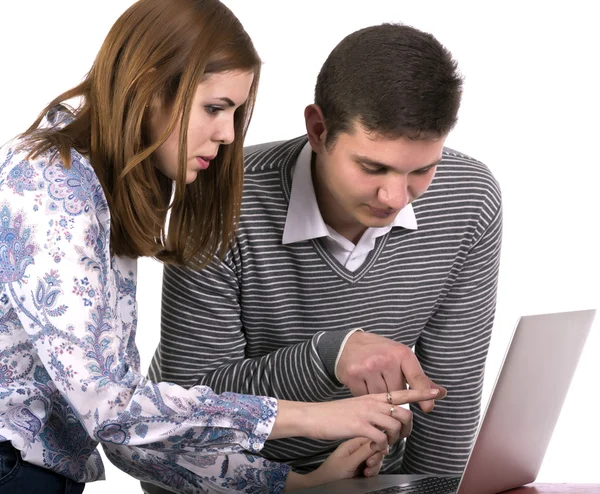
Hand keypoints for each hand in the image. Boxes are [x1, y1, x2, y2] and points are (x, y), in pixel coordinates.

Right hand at [271, 388, 440, 451]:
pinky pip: (381, 438)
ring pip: (395, 426)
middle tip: (399, 437)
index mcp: (373, 397)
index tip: (437, 390)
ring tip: (383, 444)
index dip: (421, 392)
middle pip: (404, 413)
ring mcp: (366, 413)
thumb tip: (387, 424)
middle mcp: (372, 402)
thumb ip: (373, 412)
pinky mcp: (359, 425)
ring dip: (393, 440)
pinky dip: (381, 447)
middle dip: (407, 429)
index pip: (402, 392)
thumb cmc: (334, 415)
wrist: (313, 416)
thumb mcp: (356, 408)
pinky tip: (373, 447)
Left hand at [284, 437, 384, 490]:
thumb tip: (379, 441)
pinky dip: (372, 471)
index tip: (381, 451)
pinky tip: (366, 475)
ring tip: (367, 472)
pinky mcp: (361, 466)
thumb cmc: (333, 471)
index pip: (370, 437)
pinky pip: (373, 466)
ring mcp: (359, 458)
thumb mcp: (349, 462)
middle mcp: (356, 449)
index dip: (378, 444)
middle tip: (369, 464)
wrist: (325, 483)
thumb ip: (364, 452)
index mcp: (352, 443)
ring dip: (374, 466)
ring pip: (375, 458)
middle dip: (376, 457)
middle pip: (375, 448)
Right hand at [336, 331, 446, 411]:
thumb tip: (442, 393)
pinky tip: (365, 391)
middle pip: (397, 392)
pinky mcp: (353, 375)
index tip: (428, 408)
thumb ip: (420, 378)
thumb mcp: (400, 358)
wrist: (348, 344)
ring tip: (376, 392)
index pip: (417, 377)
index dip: (424, 394)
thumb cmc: (379, 352)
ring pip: (381, 397)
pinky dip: (367, 399)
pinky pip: (365, 397)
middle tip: (388, 390)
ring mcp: (368, 367)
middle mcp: (384, 359)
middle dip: (395, 396)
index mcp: (400, 353)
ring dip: (381, 401)